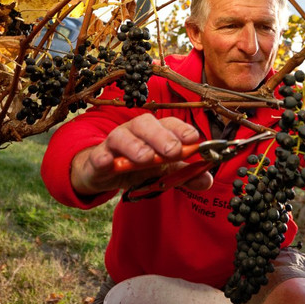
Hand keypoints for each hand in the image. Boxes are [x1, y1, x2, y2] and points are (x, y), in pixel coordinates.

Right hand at [71, 113, 213, 197]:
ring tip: (146, 158)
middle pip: (146, 125)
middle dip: (161, 136)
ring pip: (122, 136)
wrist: (103, 173)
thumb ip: (184, 174)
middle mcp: (134, 132)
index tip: (194, 138)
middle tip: (173, 151)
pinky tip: (109, 162)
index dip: (181, 129)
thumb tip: (207, 180)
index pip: (169, 124)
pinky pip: (98, 155)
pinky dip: (103, 157)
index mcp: (154, 132)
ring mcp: (114, 144)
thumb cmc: (137, 165)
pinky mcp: (97, 159)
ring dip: (135, 145)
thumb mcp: (163, 171)